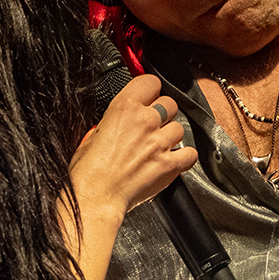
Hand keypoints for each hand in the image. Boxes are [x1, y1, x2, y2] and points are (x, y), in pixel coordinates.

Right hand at [69, 74, 196, 219]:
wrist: (95, 197)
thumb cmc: (88, 172)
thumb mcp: (92, 134)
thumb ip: (112, 121)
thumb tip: (119, 120)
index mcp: (124, 108)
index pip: (151, 82)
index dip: (151, 90)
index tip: (148, 97)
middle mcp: (145, 121)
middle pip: (170, 103)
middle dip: (163, 114)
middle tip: (152, 126)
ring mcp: (159, 143)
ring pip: (180, 128)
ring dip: (171, 136)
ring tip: (157, 147)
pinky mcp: (170, 164)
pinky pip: (190, 153)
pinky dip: (184, 157)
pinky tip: (172, 159)